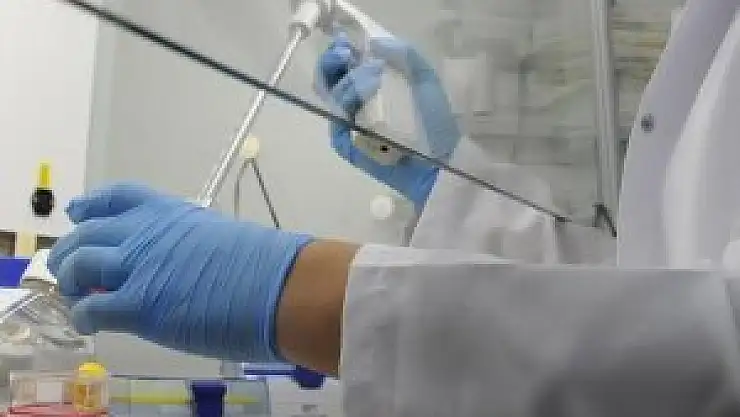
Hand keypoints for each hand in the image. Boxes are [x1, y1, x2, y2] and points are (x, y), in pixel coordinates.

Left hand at [47, 183, 312, 361]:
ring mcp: (137, 268)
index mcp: (169, 212)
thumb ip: (186, 243)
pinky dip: (82, 316)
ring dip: (69, 281)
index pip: (118, 198)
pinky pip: (91, 309)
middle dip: (69, 251)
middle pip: (87, 233)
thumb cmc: (262, 264)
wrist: (275, 286)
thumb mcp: (219, 235)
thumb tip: (176, 263)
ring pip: (78, 265)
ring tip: (74, 295)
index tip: (79, 212)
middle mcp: (144, 233)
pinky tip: (88, 323)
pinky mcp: (136, 306)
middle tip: (68, 268)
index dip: (92, 205)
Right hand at [315, 33, 459, 208]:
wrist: (439, 159)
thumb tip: (373, 43)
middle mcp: (357, 103)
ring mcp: (350, 124)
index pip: (344, 65)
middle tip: (346, 56)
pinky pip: (336, 121)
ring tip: (369, 82)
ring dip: (346, 84)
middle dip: (333, 63)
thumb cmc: (435, 122)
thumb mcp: (425, 80)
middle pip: (330, 79)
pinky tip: (359, 101)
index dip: (339, 53)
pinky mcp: (346, 143)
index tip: (345, 45)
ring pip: (332, 97)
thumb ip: (405, 55)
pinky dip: (344, 107)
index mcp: (373, 86)